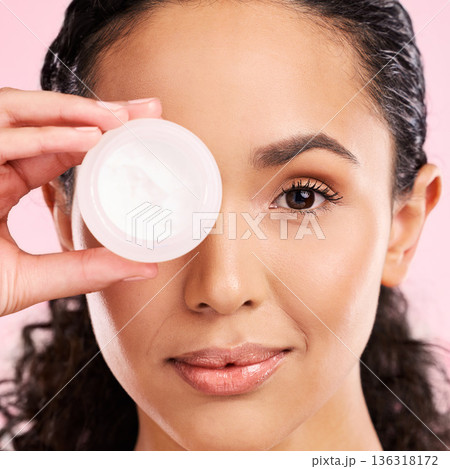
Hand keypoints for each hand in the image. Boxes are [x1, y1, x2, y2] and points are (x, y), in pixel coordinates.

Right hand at [0, 87, 161, 316]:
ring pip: (19, 114)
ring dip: (73, 112)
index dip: (98, 136)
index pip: (56, 149)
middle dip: (96, 111)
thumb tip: (145, 266)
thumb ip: (84, 271)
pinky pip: (0, 137)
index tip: (140, 132)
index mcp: (2, 185)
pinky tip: (88, 138)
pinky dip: (43, 135)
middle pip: (45, 122)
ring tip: (123, 118)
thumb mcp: (30, 280)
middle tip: (146, 109)